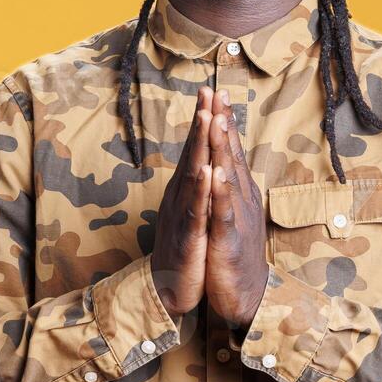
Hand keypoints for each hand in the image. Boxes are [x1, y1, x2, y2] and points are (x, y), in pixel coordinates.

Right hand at [149, 86, 214, 316]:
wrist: (169, 290)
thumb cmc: (184, 250)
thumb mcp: (193, 212)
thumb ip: (196, 187)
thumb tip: (201, 162)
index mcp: (186, 190)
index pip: (197, 148)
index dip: (204, 120)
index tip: (212, 92)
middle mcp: (181, 195)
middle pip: (192, 152)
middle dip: (201, 121)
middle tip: (207, 91)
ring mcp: (183, 214)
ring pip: (192, 174)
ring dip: (199, 146)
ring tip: (206, 118)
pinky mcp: (188, 235)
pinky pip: (196, 209)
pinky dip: (201, 189)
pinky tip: (206, 170)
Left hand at [203, 88, 268, 327]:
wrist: (245, 296)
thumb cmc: (235, 254)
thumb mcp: (231, 214)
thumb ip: (228, 188)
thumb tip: (223, 162)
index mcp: (239, 192)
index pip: (231, 151)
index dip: (224, 121)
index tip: (217, 93)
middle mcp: (242, 199)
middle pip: (232, 155)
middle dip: (223, 123)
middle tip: (217, 92)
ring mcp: (237, 218)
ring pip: (229, 177)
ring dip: (224, 148)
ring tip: (218, 120)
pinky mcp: (229, 240)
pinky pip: (224, 212)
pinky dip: (220, 192)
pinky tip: (215, 172)